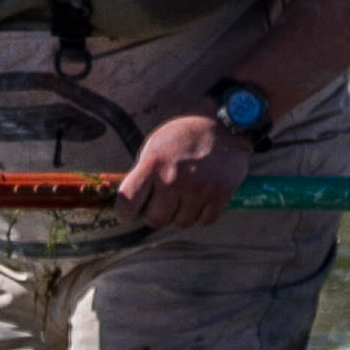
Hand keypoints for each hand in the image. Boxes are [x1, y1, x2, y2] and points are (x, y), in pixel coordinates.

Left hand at [118, 111, 251, 230]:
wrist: (224, 126)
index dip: (125, 213)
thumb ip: (144, 174)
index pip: (128, 201)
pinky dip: (201, 215)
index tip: (129, 213)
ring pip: (181, 223)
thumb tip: (133, 204)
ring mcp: (199, 188)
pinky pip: (204, 221)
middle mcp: (175, 178)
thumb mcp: (155, 146)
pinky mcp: (220, 194)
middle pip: (156, 220)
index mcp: (154, 163)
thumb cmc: (183, 137)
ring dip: (180, 214)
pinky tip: (200, 200)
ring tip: (183, 197)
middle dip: (155, 214)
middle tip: (161, 203)